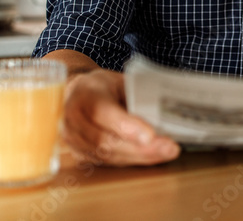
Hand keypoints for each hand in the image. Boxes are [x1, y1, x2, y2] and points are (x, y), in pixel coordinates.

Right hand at [62, 68, 180, 165]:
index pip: (103, 112)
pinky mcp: (79, 154)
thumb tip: (164, 110)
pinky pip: (108, 161)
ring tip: (166, 152)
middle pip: (106, 141)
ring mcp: (73, 140)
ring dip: (140, 157)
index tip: (151, 136)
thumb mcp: (118, 80)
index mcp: (84, 94)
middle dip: (141, 148)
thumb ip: (135, 95)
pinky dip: (133, 159)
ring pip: (108, 156)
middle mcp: (74, 119)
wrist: (76, 94)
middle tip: (169, 148)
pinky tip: (152, 156)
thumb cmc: (102, 86)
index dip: (126, 126)